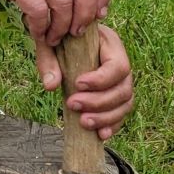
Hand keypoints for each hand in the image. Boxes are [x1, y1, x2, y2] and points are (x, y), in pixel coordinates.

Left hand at [39, 24, 133, 139]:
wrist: (64, 39)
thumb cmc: (59, 38)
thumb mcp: (50, 43)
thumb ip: (48, 61)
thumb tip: (51, 85)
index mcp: (110, 44)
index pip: (117, 66)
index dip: (101, 80)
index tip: (77, 84)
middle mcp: (121, 62)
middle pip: (123, 89)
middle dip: (99, 102)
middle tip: (72, 104)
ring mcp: (121, 81)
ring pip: (125, 104)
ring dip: (105, 117)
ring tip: (83, 122)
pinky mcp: (116, 96)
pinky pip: (122, 114)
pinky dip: (112, 125)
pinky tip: (100, 134)